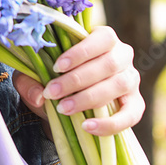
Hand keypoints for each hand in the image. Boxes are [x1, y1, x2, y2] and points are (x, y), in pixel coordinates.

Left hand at [12, 26, 144, 136]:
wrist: (67, 101)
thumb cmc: (53, 77)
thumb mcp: (34, 76)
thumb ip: (30, 81)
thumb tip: (39, 96)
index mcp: (103, 38)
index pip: (102, 38)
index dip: (80, 52)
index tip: (56, 67)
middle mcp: (122, 56)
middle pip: (108, 64)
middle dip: (76, 80)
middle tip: (52, 92)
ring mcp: (131, 80)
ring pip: (118, 85)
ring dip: (89, 98)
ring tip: (63, 108)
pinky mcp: (135, 104)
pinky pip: (130, 115)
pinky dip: (110, 123)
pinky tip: (87, 127)